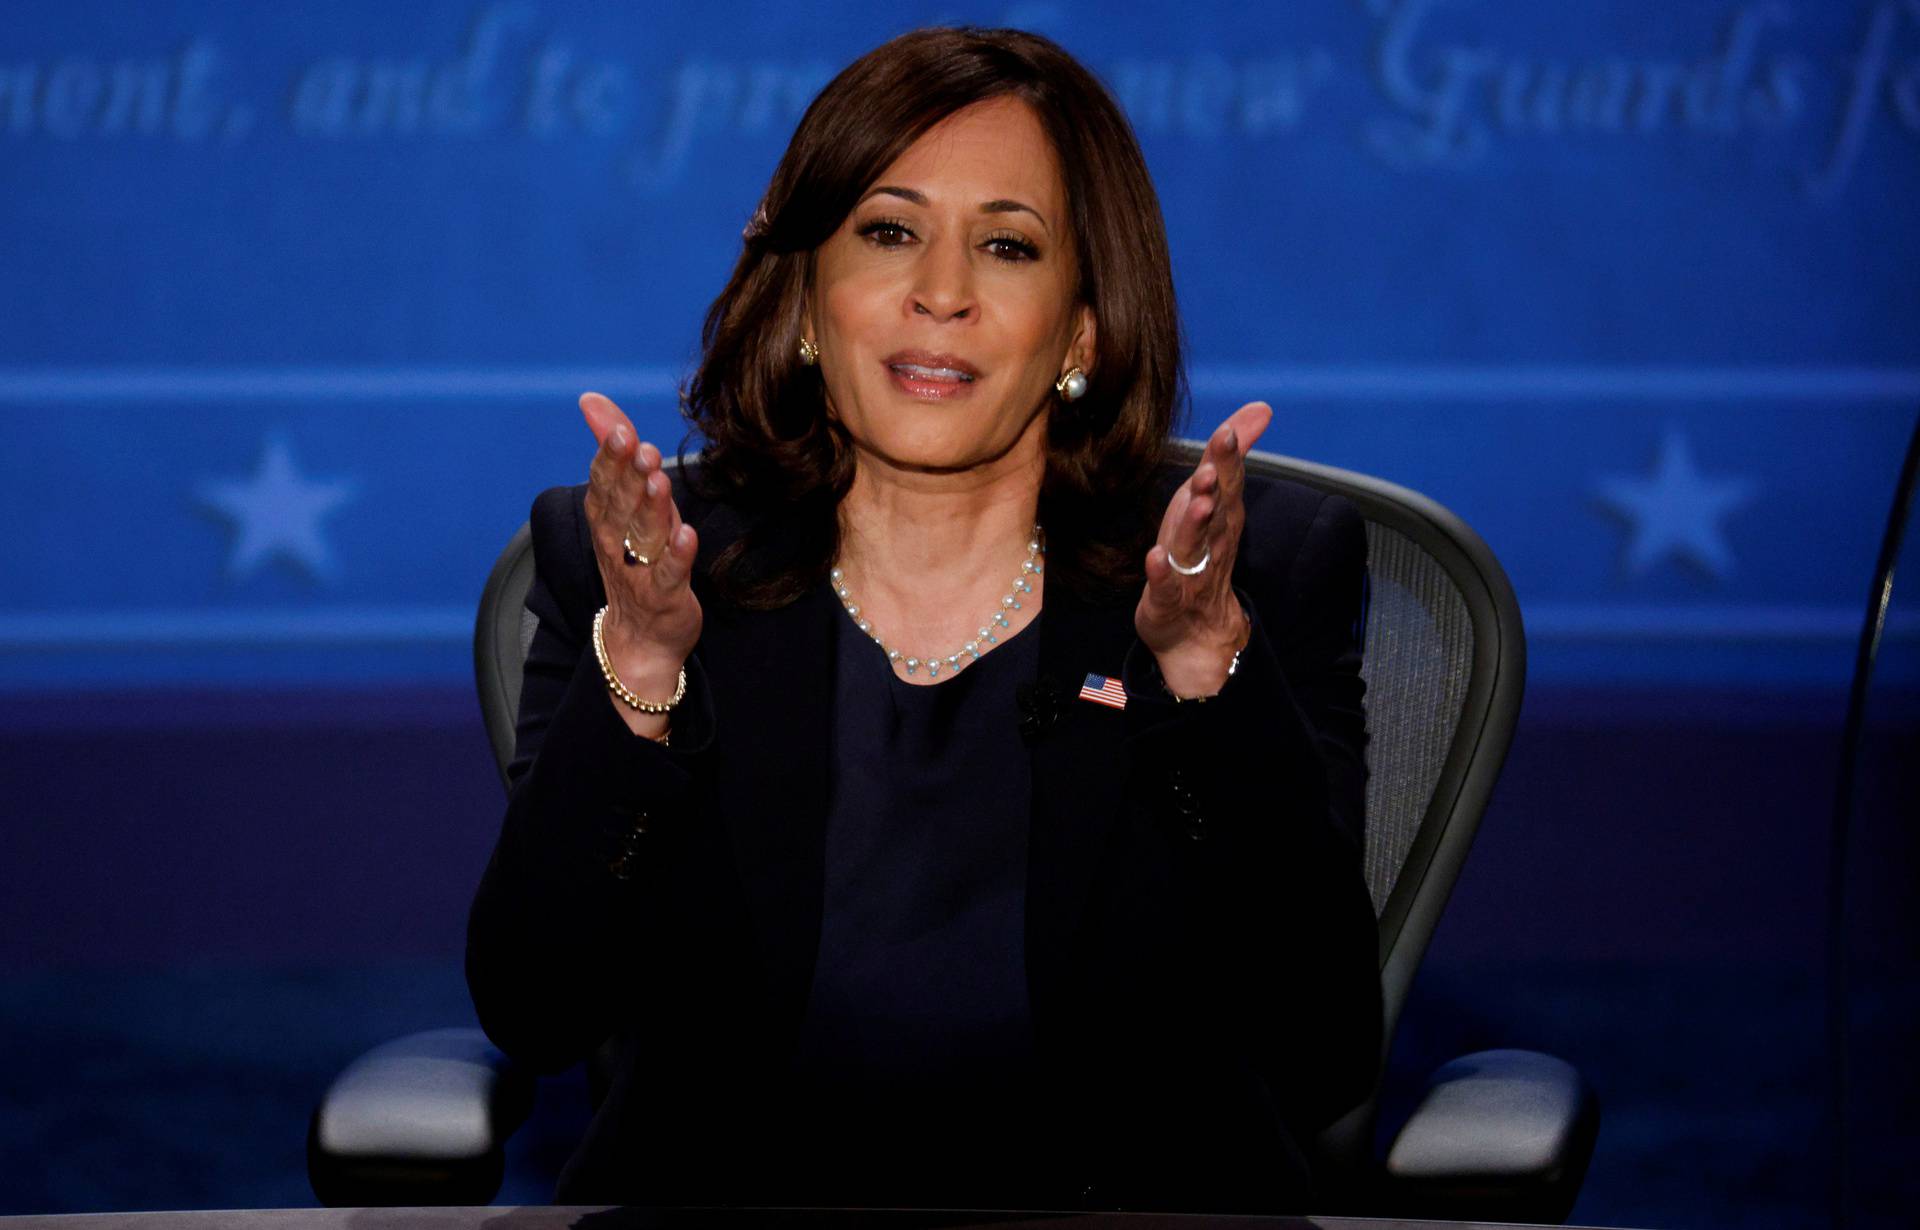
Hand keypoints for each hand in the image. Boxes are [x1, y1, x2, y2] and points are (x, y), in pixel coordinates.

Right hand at [579, 392, 701, 726]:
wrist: (640, 638)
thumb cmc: (635, 558)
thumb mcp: (624, 503)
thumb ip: (613, 451)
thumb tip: (591, 400)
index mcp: (607, 518)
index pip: (603, 484)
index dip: (610, 459)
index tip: (620, 431)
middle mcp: (619, 542)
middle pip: (621, 505)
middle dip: (628, 475)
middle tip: (639, 447)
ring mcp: (641, 570)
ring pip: (643, 535)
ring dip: (651, 508)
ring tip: (659, 482)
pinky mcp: (667, 595)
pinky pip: (671, 574)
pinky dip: (678, 555)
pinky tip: (686, 534)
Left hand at [1135, 401, 1272, 697]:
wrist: (1195, 635)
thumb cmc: (1200, 559)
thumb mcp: (1214, 502)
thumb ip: (1230, 457)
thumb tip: (1261, 408)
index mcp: (1219, 517)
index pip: (1227, 481)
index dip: (1228, 457)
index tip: (1229, 429)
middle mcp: (1209, 541)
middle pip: (1216, 507)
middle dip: (1218, 480)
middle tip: (1218, 456)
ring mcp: (1189, 571)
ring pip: (1194, 542)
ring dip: (1197, 522)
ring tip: (1198, 501)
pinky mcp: (1167, 599)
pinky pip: (1166, 585)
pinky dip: (1162, 572)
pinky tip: (1156, 557)